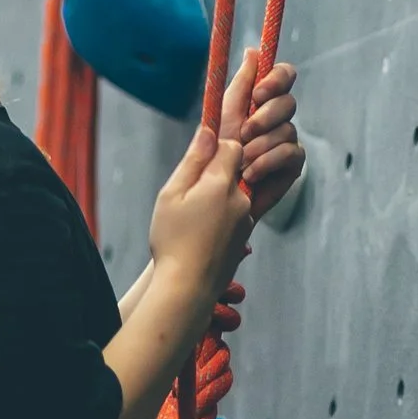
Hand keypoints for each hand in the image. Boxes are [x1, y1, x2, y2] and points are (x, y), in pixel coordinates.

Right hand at [147, 123, 251, 305]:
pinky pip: (233, 216)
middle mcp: (240, 199)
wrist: (188, 287)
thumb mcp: (172, 194)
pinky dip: (219, 219)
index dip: (214, 150)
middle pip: (231, 171)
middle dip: (211, 178)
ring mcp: (245, 219)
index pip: (232, 146)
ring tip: (190, 222)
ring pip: (232, 195)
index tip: (197, 161)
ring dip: (214, 200)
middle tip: (186, 197)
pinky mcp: (244, 236)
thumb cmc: (173, 240)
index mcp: (221, 183)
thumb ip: (193, 161)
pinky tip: (199, 235)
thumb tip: (208, 131)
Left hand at [217, 43, 303, 224]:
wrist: (211, 206)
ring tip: (242, 162)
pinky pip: (292, 153)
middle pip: (288, 101)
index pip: (281, 76)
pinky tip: (252, 174)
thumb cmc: (209, 163)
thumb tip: (252, 51)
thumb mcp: (221, 118)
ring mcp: (283, 142)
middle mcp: (272, 119)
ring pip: (287, 129)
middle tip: (245, 132)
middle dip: (267, 116)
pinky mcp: (290, 166)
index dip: (277, 78)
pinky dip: (270, 162)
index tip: (258, 94)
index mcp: (255, 103)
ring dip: (262, 145)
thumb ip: (239, 87)